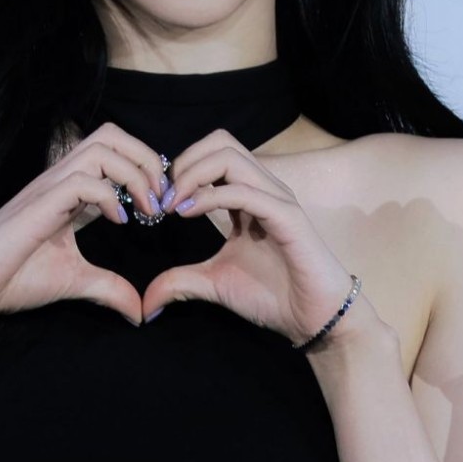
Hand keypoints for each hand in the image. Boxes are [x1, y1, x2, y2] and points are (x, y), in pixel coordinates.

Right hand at [0, 124, 166, 329]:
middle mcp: (57, 181)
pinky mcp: (36, 207)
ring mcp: (46, 190)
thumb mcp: (72, 282)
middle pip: (111, 135)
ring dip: (135, 173)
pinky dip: (110, 195)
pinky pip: (82, 181)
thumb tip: (138, 311)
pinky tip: (119, 222)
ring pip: (100, 147)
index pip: (113, 152)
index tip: (161, 207)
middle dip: (147, 159)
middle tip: (162, 200)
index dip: (145, 170)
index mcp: (67, 192)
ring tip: (147, 209)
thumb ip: (107, 289)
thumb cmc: (7, 280)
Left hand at [142, 129, 356, 343]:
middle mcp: (263, 189)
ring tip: (174, 205)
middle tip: (164, 198)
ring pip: (231, 156)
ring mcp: (277, 199)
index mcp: (247, 196)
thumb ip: (180, 282)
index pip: (212, 154)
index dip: (180, 170)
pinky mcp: (288, 218)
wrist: (314, 319)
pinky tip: (190, 214)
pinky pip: (245, 192)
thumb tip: (147, 302)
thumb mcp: (214, 284)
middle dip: (184, 162)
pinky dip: (211, 197)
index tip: (159, 202)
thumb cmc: (273, 297)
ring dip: (193, 175)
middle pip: (220, 142)